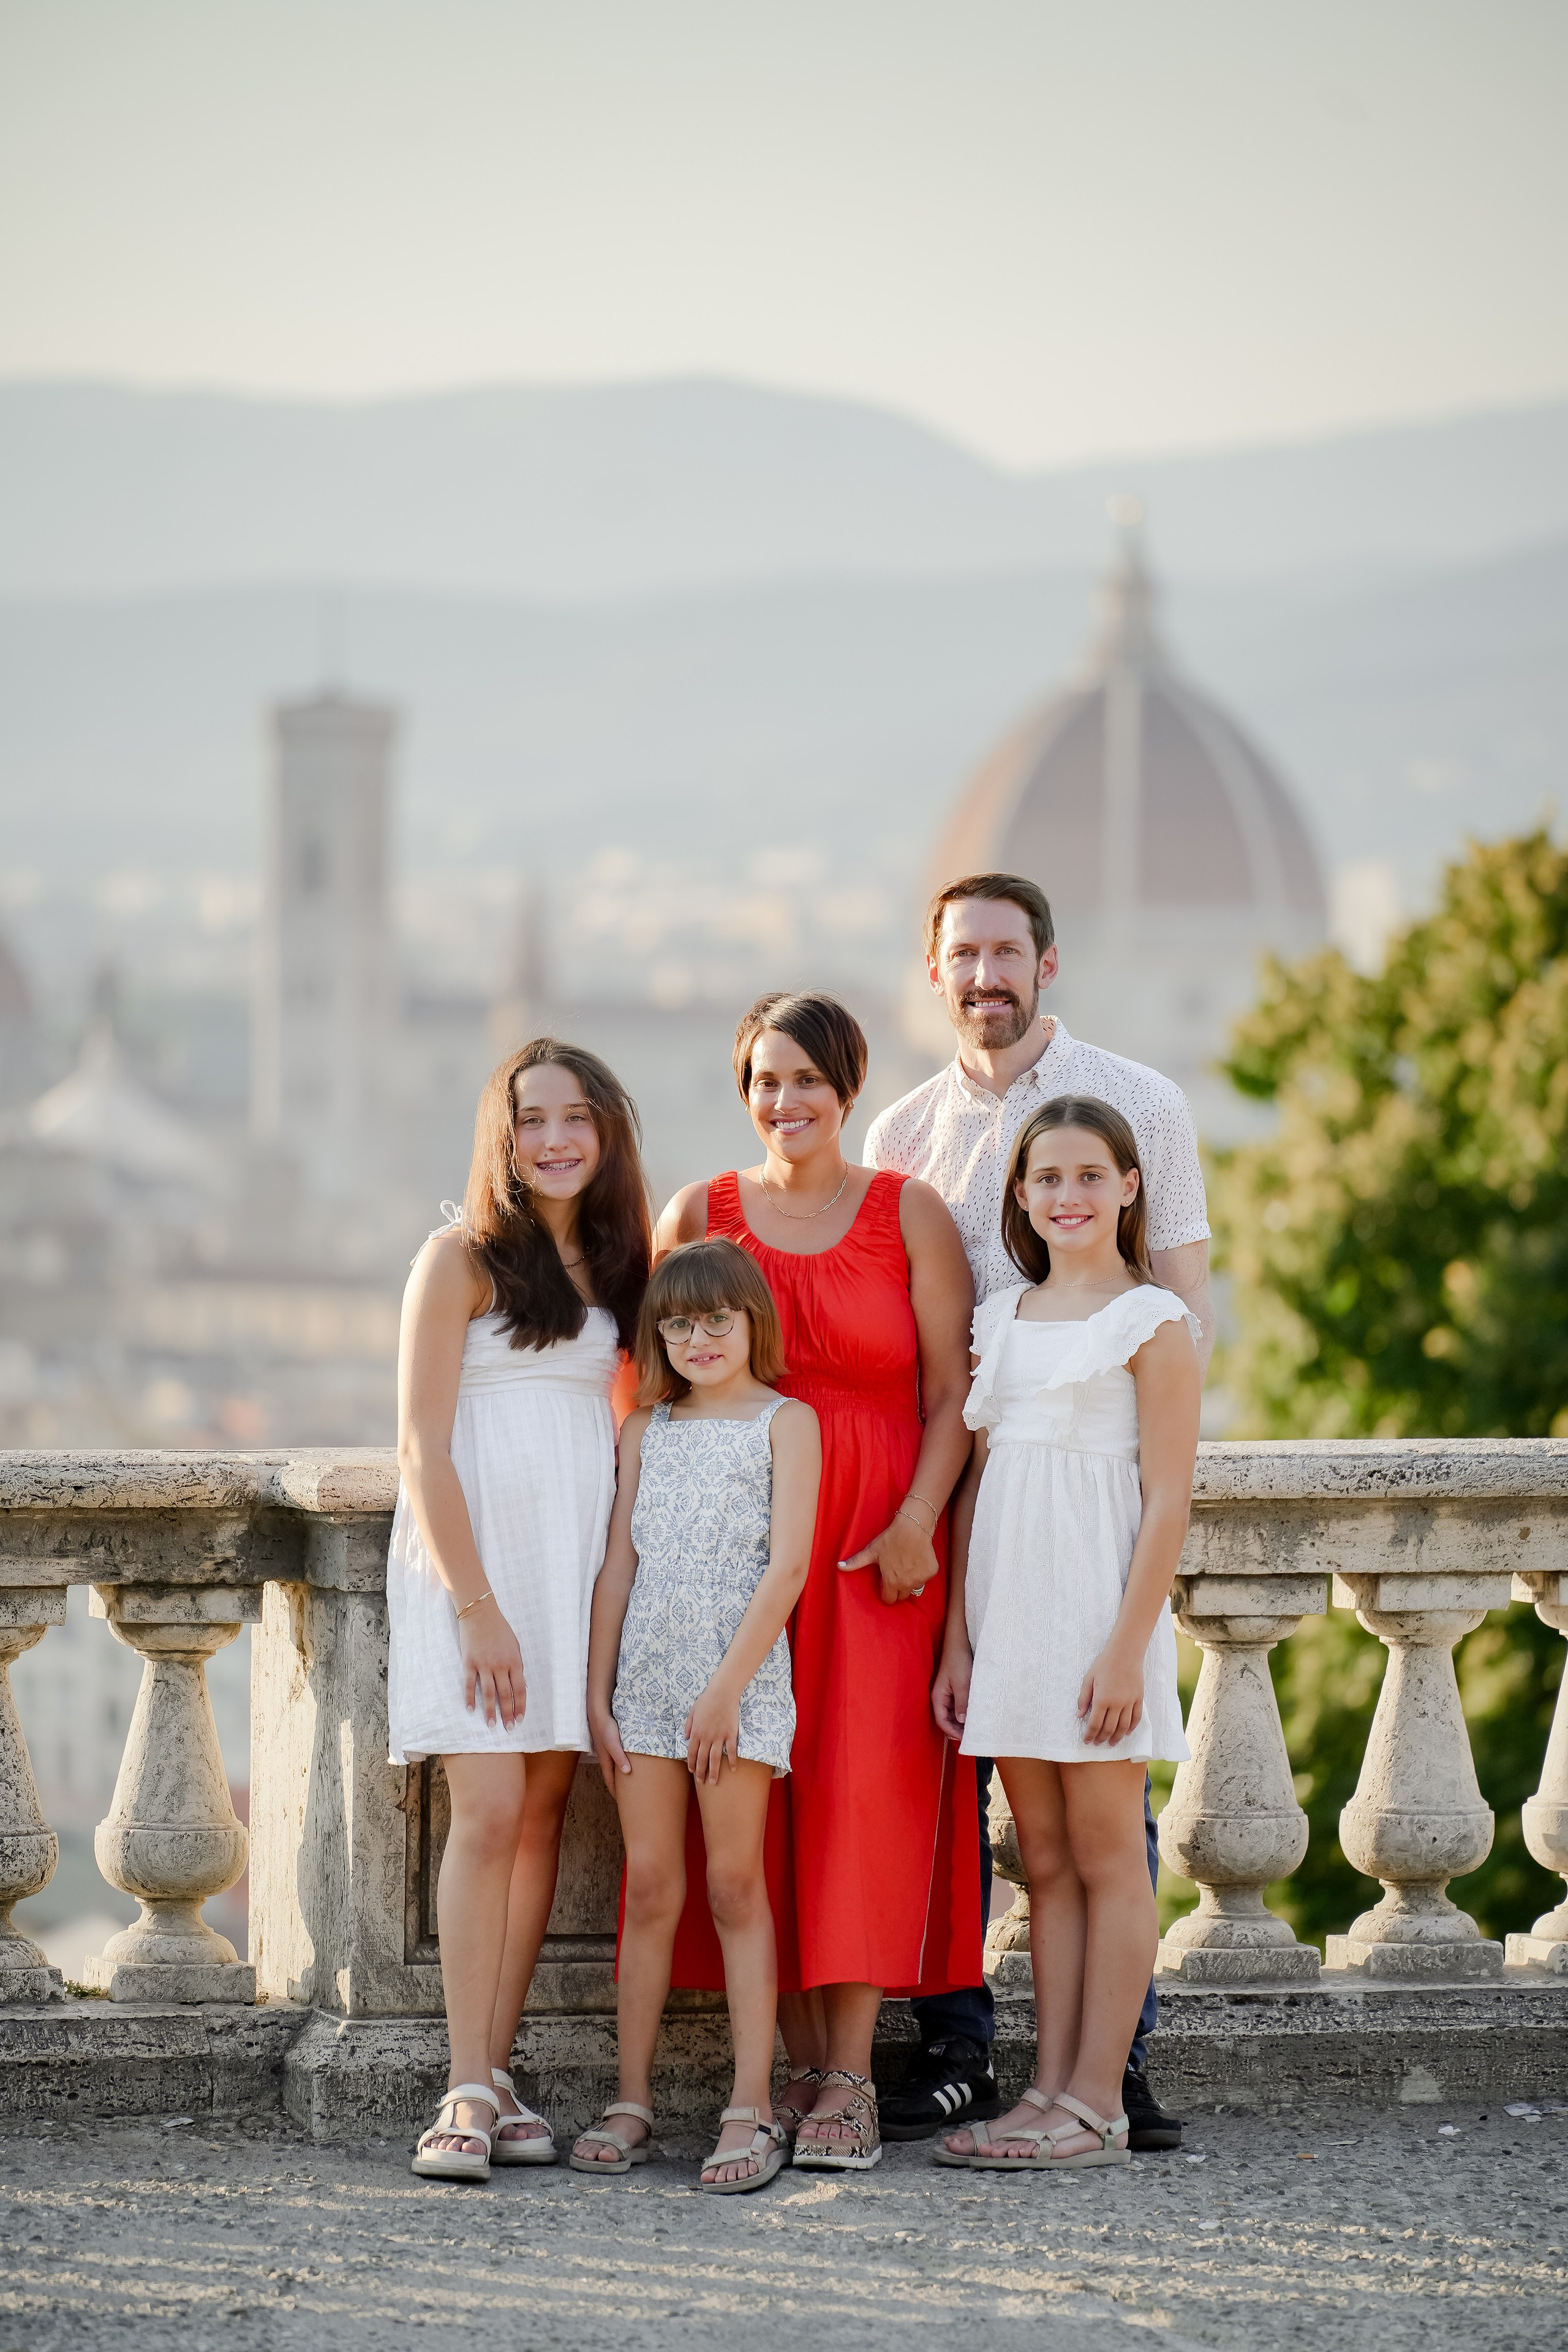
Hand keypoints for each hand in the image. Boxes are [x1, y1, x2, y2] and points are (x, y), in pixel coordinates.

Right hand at [459, 1599, 525, 1728]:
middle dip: (508, 1714)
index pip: (520, 1690)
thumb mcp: (515, 1646)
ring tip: (491, 1725)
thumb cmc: (500, 1629)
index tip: (520, 1719)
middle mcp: (500, 1666)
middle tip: (508, 1728)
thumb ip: (517, 1666)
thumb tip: (521, 1685)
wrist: (480, 1613)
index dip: (521, 1706)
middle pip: (506, 1695)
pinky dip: (470, 1699)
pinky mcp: (469, 1663)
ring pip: (489, 1694)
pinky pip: (470, 1685)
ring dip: (490, 1711)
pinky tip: (470, 1710)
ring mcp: (484, 1665)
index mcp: (514, 1662)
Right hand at [589, 1697, 631, 1790]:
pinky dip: (623, 1762)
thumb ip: (619, 1757)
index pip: (610, 1781)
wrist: (599, 1712)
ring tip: (630, 1780)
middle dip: (618, 1786)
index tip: (622, 1802)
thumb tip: (627, 1773)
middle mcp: (606, 1757)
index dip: (615, 1792)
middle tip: (628, 1794)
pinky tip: (630, 1760)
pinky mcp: (611, 1742)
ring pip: (615, 1766)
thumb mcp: (613, 1744)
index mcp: (606, 1761)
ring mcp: (608, 1750)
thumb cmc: (606, 1728)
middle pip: (613, 1775)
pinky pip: (618, 1757)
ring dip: (621, 1774)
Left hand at [684, 1679, 741, 1782]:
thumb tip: (685, 1737)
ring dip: (714, 1772)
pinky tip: (732, 1770)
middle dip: (701, 1772)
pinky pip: (731, 1751)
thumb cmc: (706, 1700)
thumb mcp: (692, 1711)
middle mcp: (706, 1737)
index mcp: (696, 1732)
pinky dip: (732, 1761)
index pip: (691, 1753)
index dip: (691, 1764)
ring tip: (713, 1782)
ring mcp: (719, 1736)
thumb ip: (688, 1725)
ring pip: (715, 1759)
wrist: (722, 1692)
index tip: (692, 1772)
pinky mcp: (731, 1734)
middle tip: (702, 1782)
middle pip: (702, 1759)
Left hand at [839, 1511, 936, 1605]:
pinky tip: (916, 1559)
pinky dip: (922, 1571)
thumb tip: (839, 1567)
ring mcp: (921, 1579)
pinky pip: (925, 1578)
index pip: (888, 1599)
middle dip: (898, 1588)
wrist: (913, 1527)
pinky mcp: (931, 1572)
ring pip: (914, 1586)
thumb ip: (856, 1562)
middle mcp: (907, 1584)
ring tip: (906, 1563)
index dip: (885, 1590)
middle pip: (902, 1596)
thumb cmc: (890, 1539)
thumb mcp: (871, 1551)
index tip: (886, 1579)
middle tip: (896, 1572)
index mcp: (891, 1583)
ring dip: (910, 1580)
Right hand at [931, 1639, 971, 1742]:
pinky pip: (958, 1705)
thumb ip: (962, 1702)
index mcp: (938, 1696)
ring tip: (975, 1727)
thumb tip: (962, 1722)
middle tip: (972, 1736)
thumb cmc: (958, 1659)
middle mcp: (941, 1697)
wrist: (959, 1641)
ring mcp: (948, 1693)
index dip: (952, 1732)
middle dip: (957, 1729)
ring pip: (953, 1713)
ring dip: (962, 1721)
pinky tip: (974, 1714)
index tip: (966, 1738)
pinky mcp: (955, 1688)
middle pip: (947, 1719)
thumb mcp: (962, 1682)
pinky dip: (965, 1712)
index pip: (942, 1721)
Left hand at [1077, 1643, 1144, 1745]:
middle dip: (1101, 1738)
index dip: (1090, 1735)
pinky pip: (1136, 1718)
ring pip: (1123, 1727)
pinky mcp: (1139, 1699)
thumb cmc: (1104, 1664)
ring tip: (1111, 1743)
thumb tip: (1079, 1715)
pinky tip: (1126, 1733)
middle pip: (1109, 1728)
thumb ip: (1083, 1698)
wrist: (1125, 1653)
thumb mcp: (1088, 1679)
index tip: (1087, 1741)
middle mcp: (1116, 1704)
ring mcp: (1129, 1702)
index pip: (1095, 1724)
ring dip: (1117, 1737)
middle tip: (1097, 1743)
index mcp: (1102, 1699)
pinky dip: (1131, 1728)